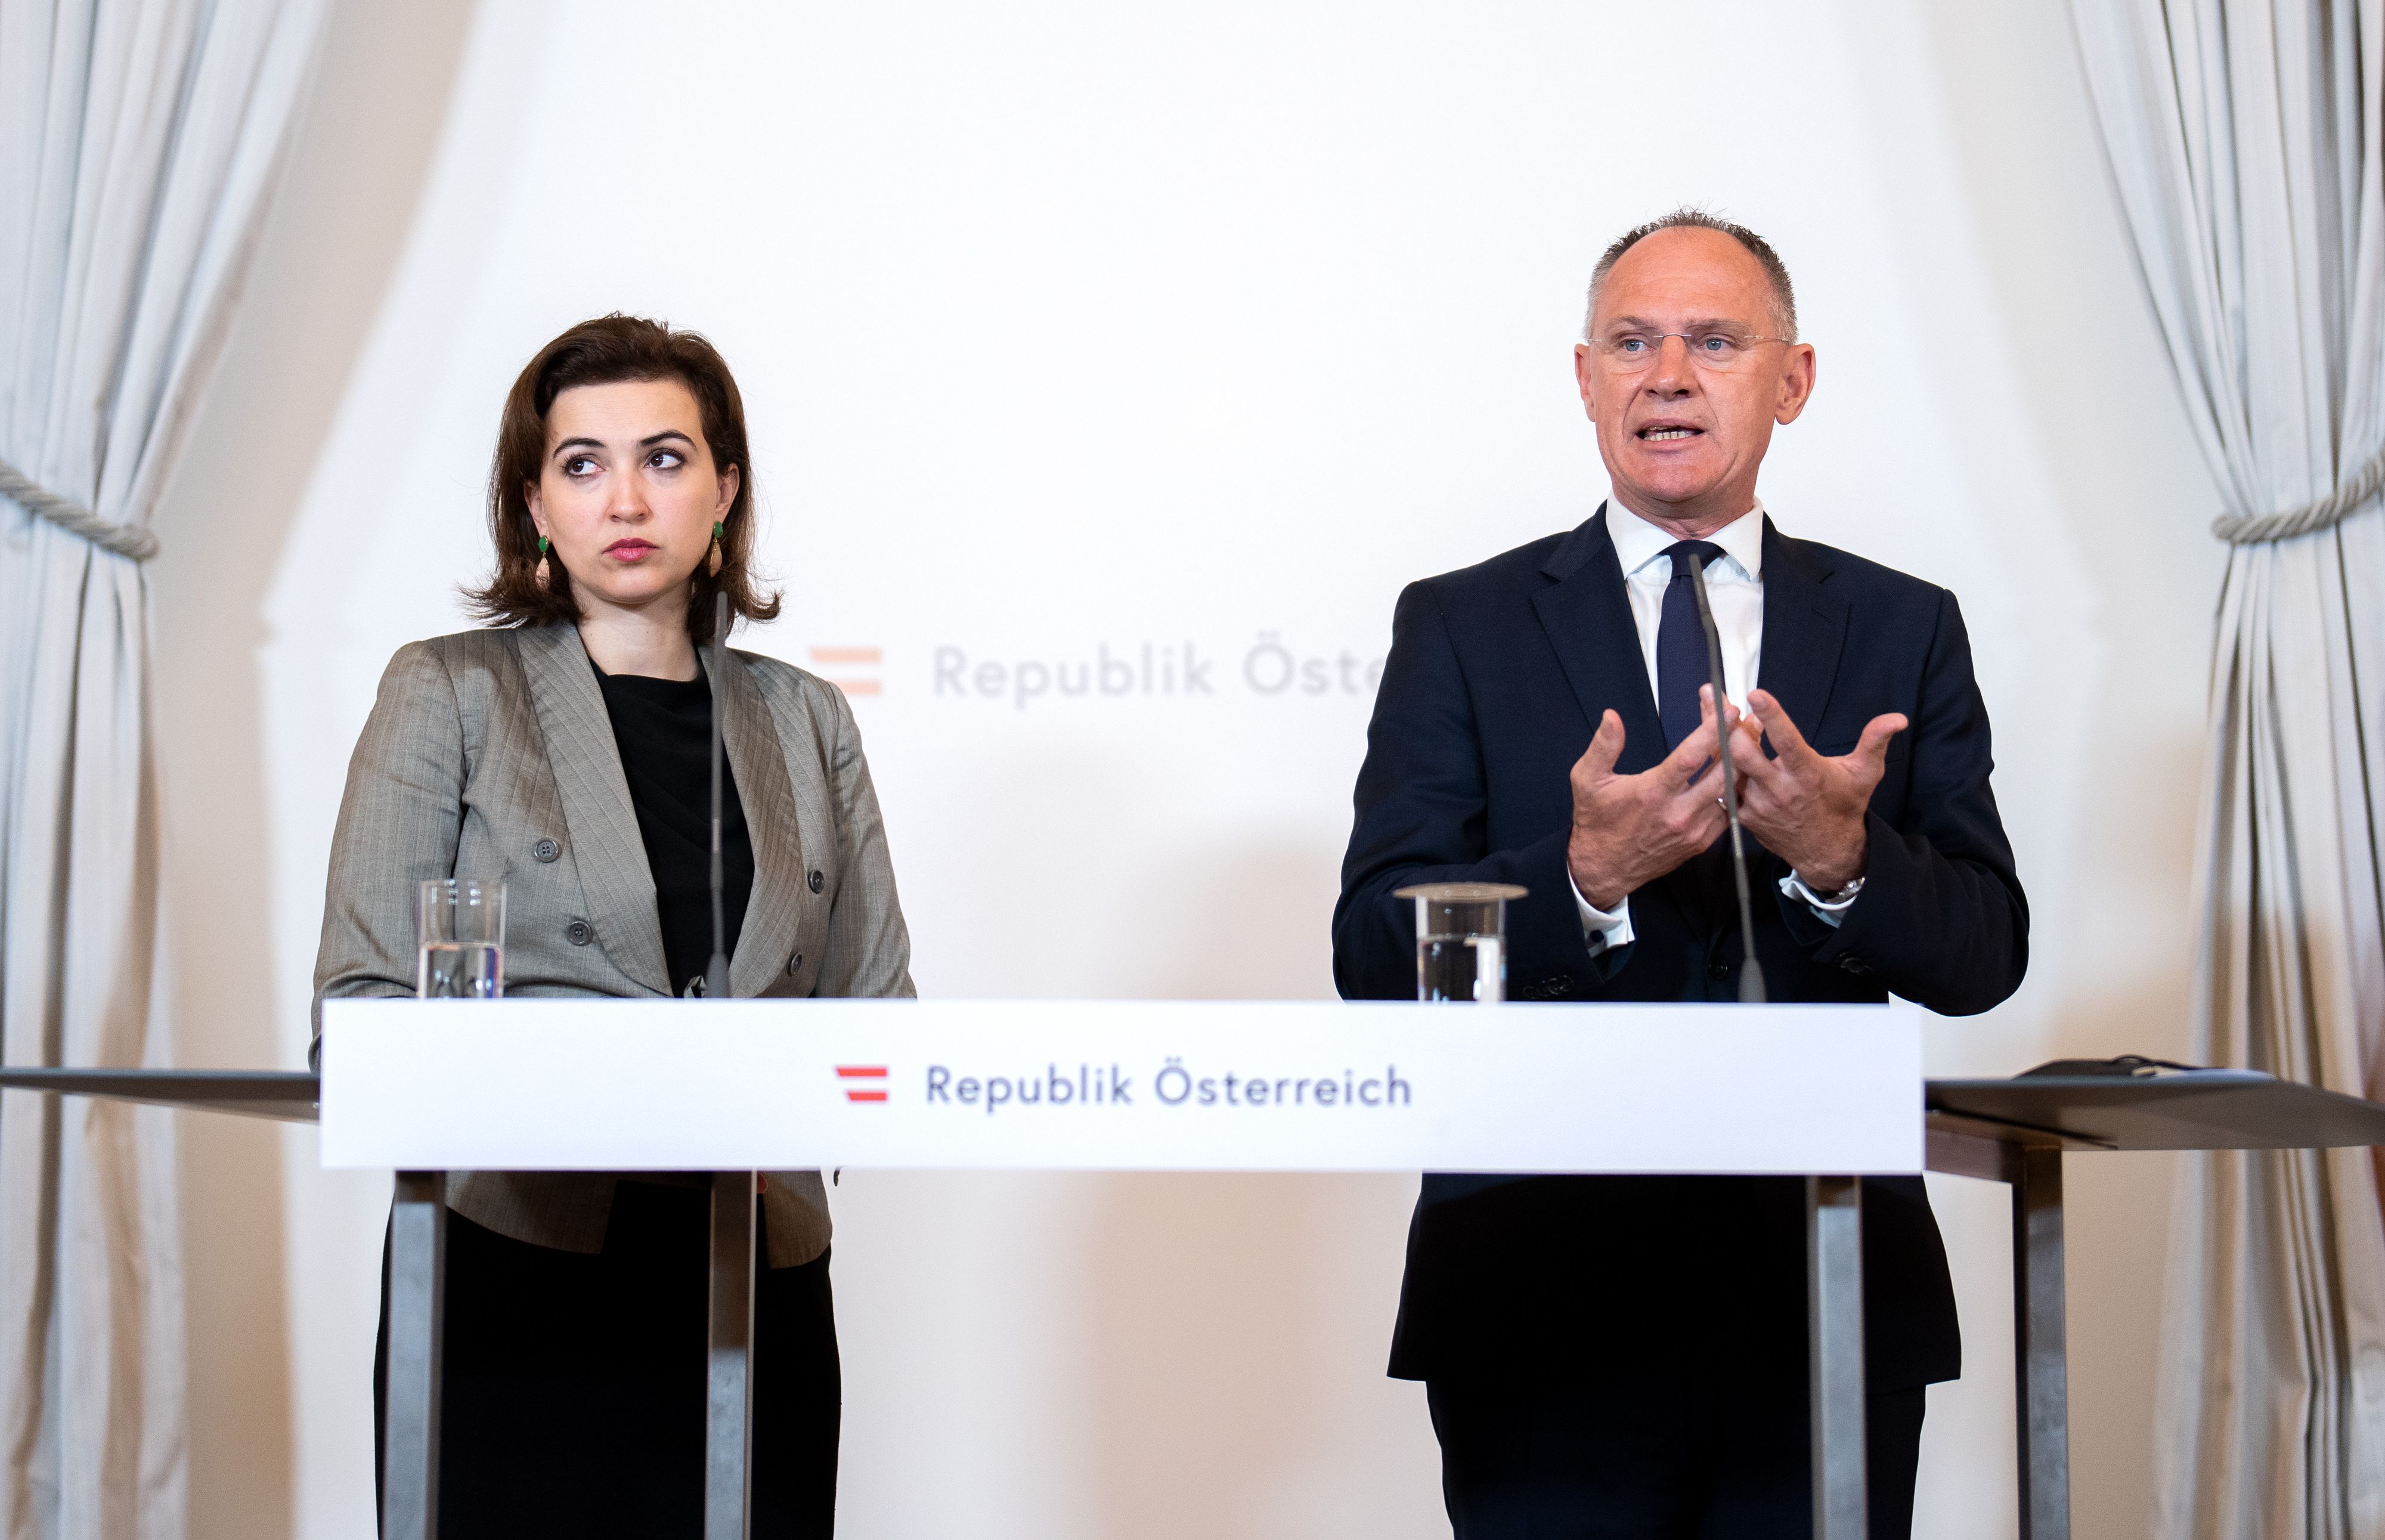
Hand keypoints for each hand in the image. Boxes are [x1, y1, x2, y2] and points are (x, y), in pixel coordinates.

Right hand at [1566, 687, 1733, 909]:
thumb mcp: (1587, 779)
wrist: (1604, 866)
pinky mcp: (1701, 842)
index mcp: (1652, 793)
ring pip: (1730, 793)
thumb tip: (1611, 717)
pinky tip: (1734, 773)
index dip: (1713, 731)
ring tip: (1745, 741)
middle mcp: (1677, 813)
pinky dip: (1733, 791)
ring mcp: (1693, 830)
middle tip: (1744, 721)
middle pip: (1722, 773)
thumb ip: (1603, 746)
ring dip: (1740, 765)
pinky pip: (1727, 812)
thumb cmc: (1597, 821)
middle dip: (1736, 742)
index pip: (1691, 757)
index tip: (1727, 710)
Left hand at [1730, 688, 1904, 893]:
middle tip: (1724, 702)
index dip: (1772, 716)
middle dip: (1730, 726)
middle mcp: (1780, 790)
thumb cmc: (1844, 805)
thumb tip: (1897, 718)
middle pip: (1745, 754)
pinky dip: (1718, 765)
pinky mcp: (1744, 816)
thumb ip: (1875, 742)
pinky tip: (1715, 744)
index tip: (1755, 693)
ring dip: (1720, 740)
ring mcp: (1758, 804)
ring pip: (1728, 767)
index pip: (1786, 742)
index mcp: (1807, 774)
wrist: (1827, 850)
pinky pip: (1723, 786)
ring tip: (1713, 711)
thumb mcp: (1865, 773)